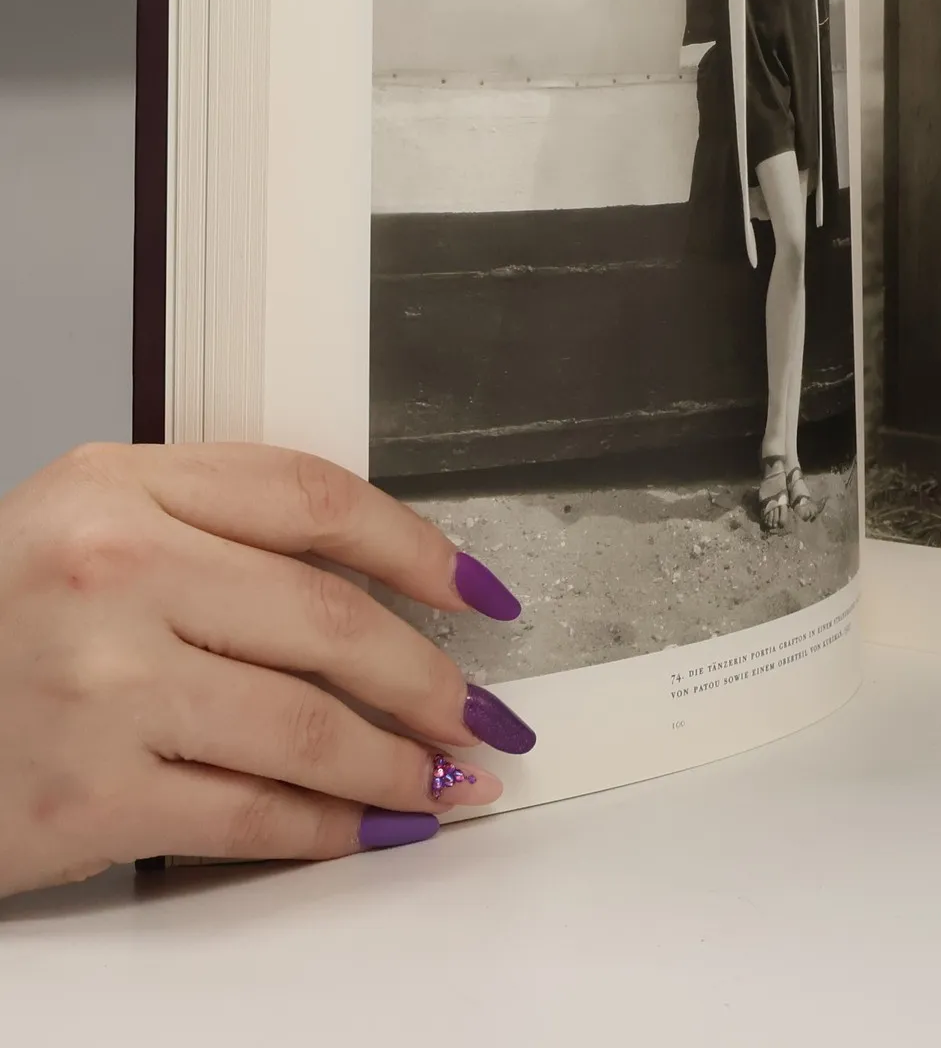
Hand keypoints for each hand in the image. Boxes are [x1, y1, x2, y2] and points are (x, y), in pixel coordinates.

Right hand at [0, 442, 533, 898]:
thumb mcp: (83, 528)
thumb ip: (215, 528)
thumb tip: (375, 583)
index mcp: (119, 487)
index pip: (316, 498)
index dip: (419, 547)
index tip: (477, 589)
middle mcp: (113, 573)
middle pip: (332, 620)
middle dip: (431, 678)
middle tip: (481, 707)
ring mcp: (100, 688)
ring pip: (309, 727)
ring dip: (401, 762)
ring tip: (446, 775)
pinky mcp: (86, 799)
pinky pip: (250, 815)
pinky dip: (329, 828)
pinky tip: (370, 826)